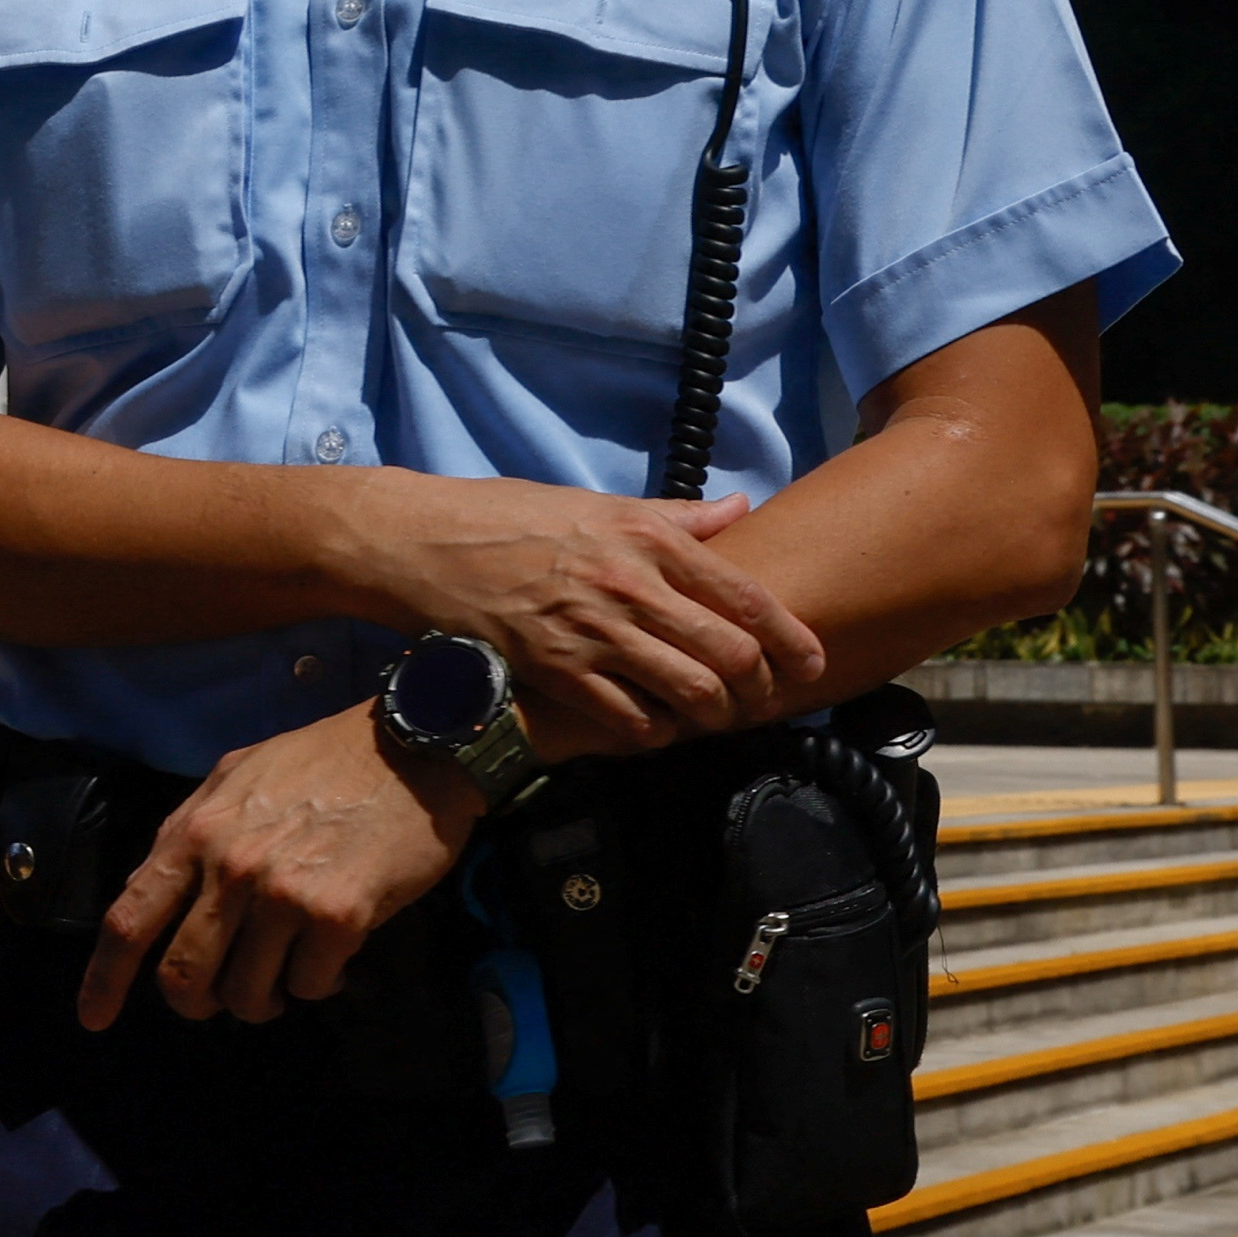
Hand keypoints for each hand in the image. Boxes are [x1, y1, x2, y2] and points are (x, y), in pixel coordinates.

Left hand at [78, 707, 476, 1031]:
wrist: (411, 747)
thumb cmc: (323, 760)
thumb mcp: (235, 777)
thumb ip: (190, 832)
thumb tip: (152, 888)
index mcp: (194, 831)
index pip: (129, 918)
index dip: (105, 979)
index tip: (95, 1018)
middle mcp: (229, 867)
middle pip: (183, 976)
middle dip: (197, 1003)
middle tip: (221, 999)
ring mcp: (281, 895)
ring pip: (246, 994)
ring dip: (264, 998)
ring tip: (287, 969)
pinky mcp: (337, 918)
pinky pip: (308, 987)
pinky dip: (317, 983)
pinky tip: (334, 953)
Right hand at [324, 477, 822, 749]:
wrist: (424, 544)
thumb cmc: (510, 517)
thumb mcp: (597, 503)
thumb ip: (675, 516)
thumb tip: (739, 507)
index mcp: (646, 537)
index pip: (745, 595)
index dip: (792, 638)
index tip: (813, 663)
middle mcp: (628, 584)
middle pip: (730, 653)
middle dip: (760, 688)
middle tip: (763, 700)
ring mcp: (592, 631)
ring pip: (689, 693)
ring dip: (712, 717)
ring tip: (712, 719)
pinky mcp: (556, 671)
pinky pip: (629, 720)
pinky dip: (654, 732)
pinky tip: (655, 727)